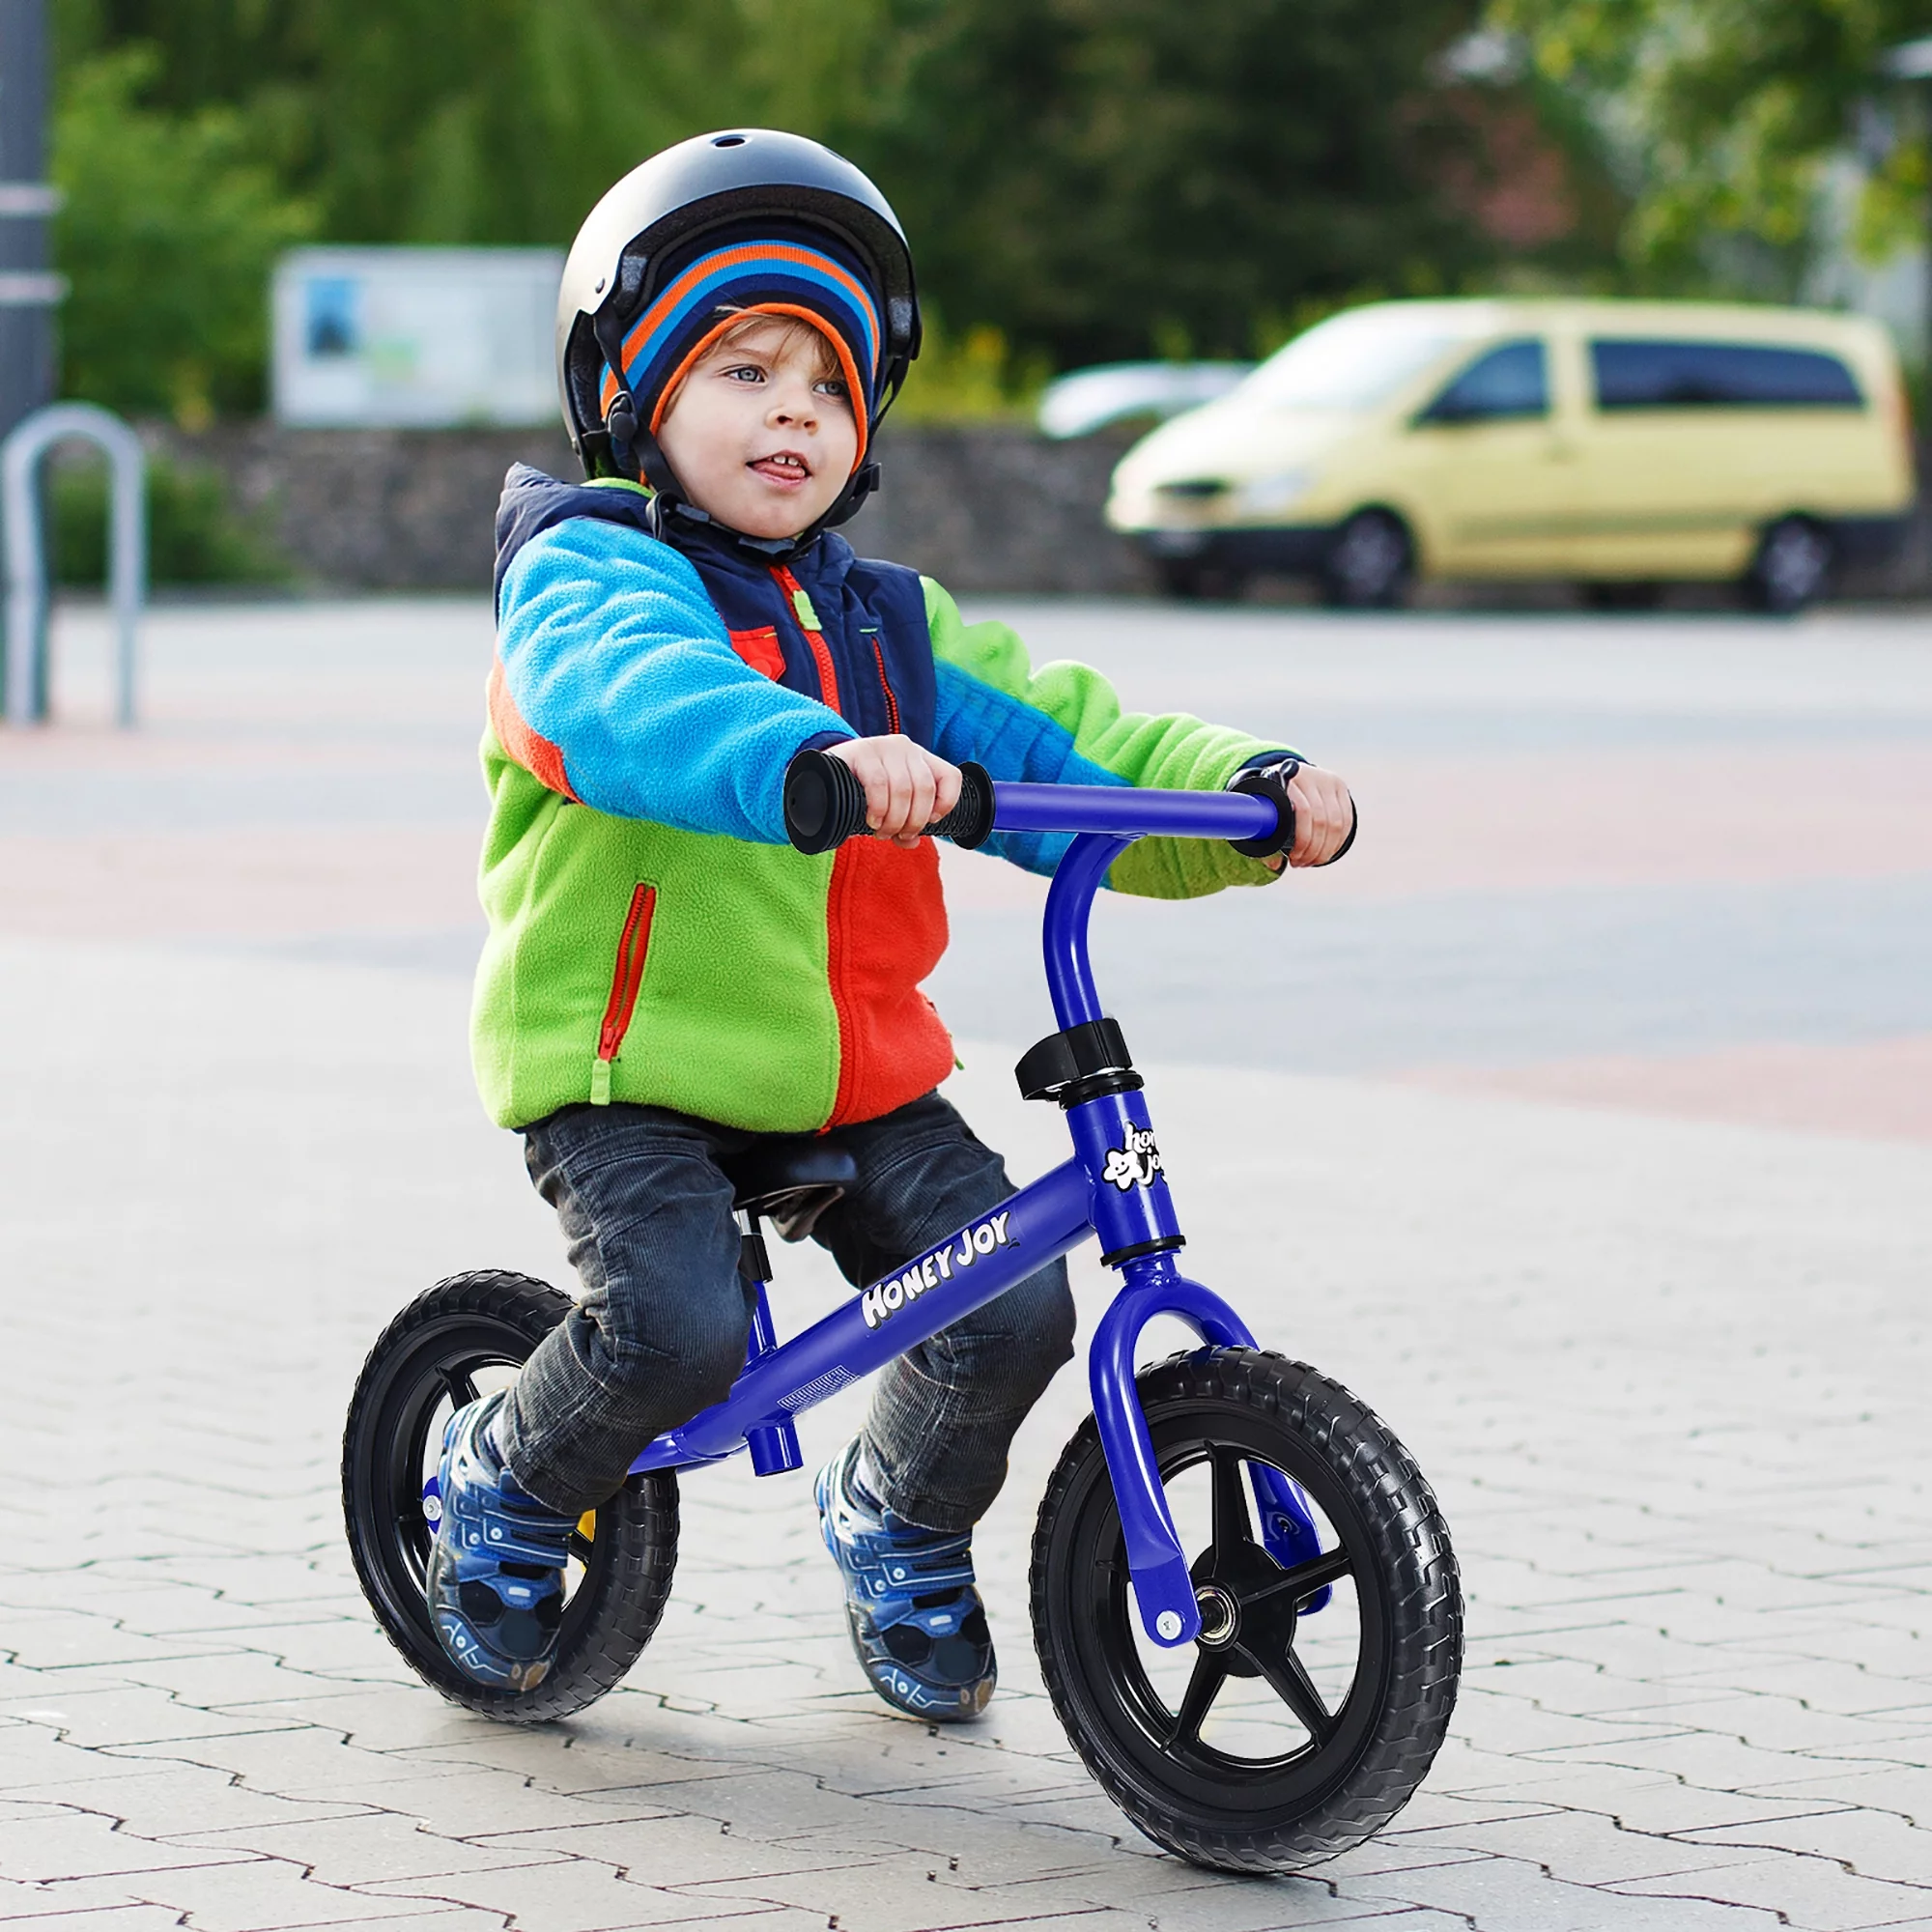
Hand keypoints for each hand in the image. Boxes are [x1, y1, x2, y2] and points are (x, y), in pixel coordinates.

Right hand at [827, 736, 961, 846]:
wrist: (823, 774)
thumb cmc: (861, 791)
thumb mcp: (890, 805)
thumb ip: (905, 823)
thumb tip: (913, 843)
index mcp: (921, 758)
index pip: (951, 776)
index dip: (946, 804)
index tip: (930, 823)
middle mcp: (906, 748)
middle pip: (925, 790)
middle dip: (913, 821)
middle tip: (897, 836)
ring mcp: (884, 746)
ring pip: (904, 789)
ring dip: (895, 820)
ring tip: (881, 832)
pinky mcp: (862, 751)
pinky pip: (879, 784)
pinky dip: (879, 808)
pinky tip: (872, 820)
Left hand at [1263, 763, 1354, 870]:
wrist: (1288, 774)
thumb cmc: (1273, 800)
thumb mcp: (1266, 811)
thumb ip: (1268, 835)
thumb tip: (1276, 865)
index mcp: (1287, 779)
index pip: (1303, 811)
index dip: (1302, 840)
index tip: (1292, 857)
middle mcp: (1311, 777)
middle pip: (1321, 820)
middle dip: (1313, 849)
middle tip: (1301, 863)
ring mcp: (1328, 780)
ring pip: (1336, 823)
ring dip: (1326, 849)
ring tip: (1312, 861)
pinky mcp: (1340, 787)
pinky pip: (1346, 820)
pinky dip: (1338, 841)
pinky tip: (1326, 852)